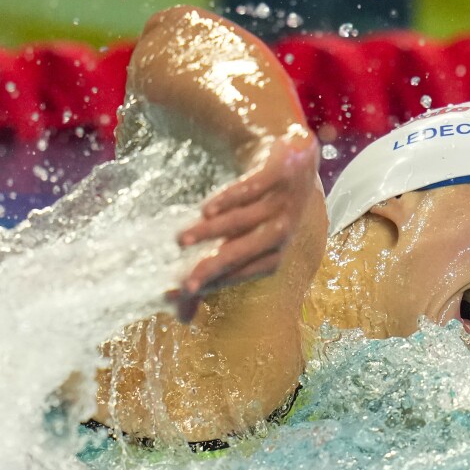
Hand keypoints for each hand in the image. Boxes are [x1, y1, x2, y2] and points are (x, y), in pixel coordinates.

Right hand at [170, 125, 319, 321]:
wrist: (287, 150)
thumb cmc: (258, 204)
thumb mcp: (236, 237)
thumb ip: (211, 274)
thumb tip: (183, 319)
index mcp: (276, 250)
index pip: (246, 271)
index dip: (216, 283)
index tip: (181, 292)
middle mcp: (284, 228)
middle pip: (251, 251)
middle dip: (217, 267)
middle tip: (185, 282)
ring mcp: (286, 199)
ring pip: (251, 220)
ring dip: (217, 232)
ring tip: (182, 239)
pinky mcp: (282, 171)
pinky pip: (258, 187)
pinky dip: (234, 198)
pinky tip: (206, 208)